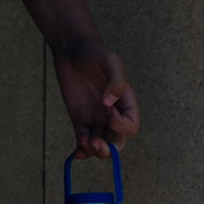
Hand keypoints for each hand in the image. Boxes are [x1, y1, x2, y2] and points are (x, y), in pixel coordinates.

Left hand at [54, 38, 138, 158]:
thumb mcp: (110, 62)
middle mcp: (114, 115)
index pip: (130, 125)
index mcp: (126, 103)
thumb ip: (116, 82)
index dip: (119, 124)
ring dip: (95, 150)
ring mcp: (97, 119)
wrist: (72, 50)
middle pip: (117, 141)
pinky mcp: (81, 120)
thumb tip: (109, 103)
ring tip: (84, 144)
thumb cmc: (95, 53)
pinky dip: (82, 149)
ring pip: (101, 144)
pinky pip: (84, 140)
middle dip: (109, 148)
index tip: (106, 109)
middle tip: (96, 143)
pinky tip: (76, 153)